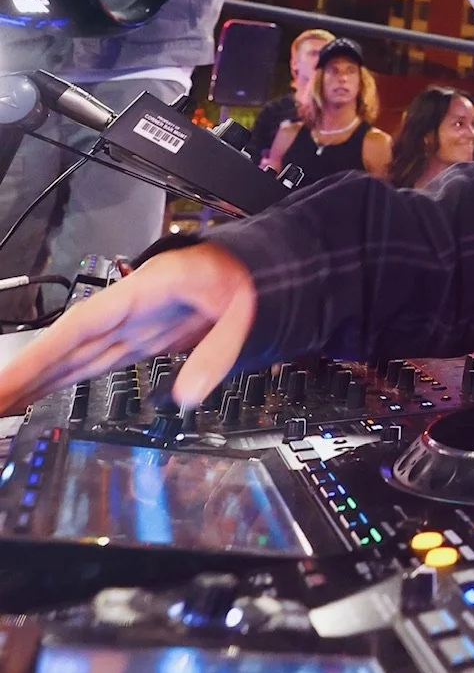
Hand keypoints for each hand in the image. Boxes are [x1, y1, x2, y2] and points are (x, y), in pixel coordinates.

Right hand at [0, 245, 255, 415]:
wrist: (250, 268)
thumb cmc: (242, 277)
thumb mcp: (242, 311)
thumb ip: (217, 353)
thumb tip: (189, 395)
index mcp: (144, 293)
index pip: (81, 326)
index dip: (42, 354)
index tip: (9, 378)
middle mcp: (127, 310)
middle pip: (65, 346)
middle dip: (24, 375)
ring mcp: (129, 327)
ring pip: (73, 357)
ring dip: (36, 381)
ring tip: (3, 404)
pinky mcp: (137, 341)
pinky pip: (91, 362)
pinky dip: (61, 379)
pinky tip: (39, 394)